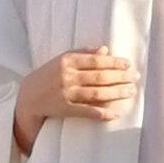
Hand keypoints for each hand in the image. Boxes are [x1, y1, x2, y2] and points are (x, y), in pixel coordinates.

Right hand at [14, 45, 137, 151]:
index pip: (96, 60)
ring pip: (97, 93)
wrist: (27, 97)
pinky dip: (103, 112)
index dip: (114, 62)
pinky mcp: (65, 110)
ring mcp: (66, 94)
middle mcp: (67, 76)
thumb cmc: (48, 75)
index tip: (128, 64)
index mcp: (67, 60)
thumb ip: (84, 53)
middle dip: (120, 77)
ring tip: (131, 91)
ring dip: (116, 93)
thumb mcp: (62, 59)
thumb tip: (106, 50)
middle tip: (135, 77)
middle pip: (99, 76)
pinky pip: (88, 112)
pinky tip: (116, 112)